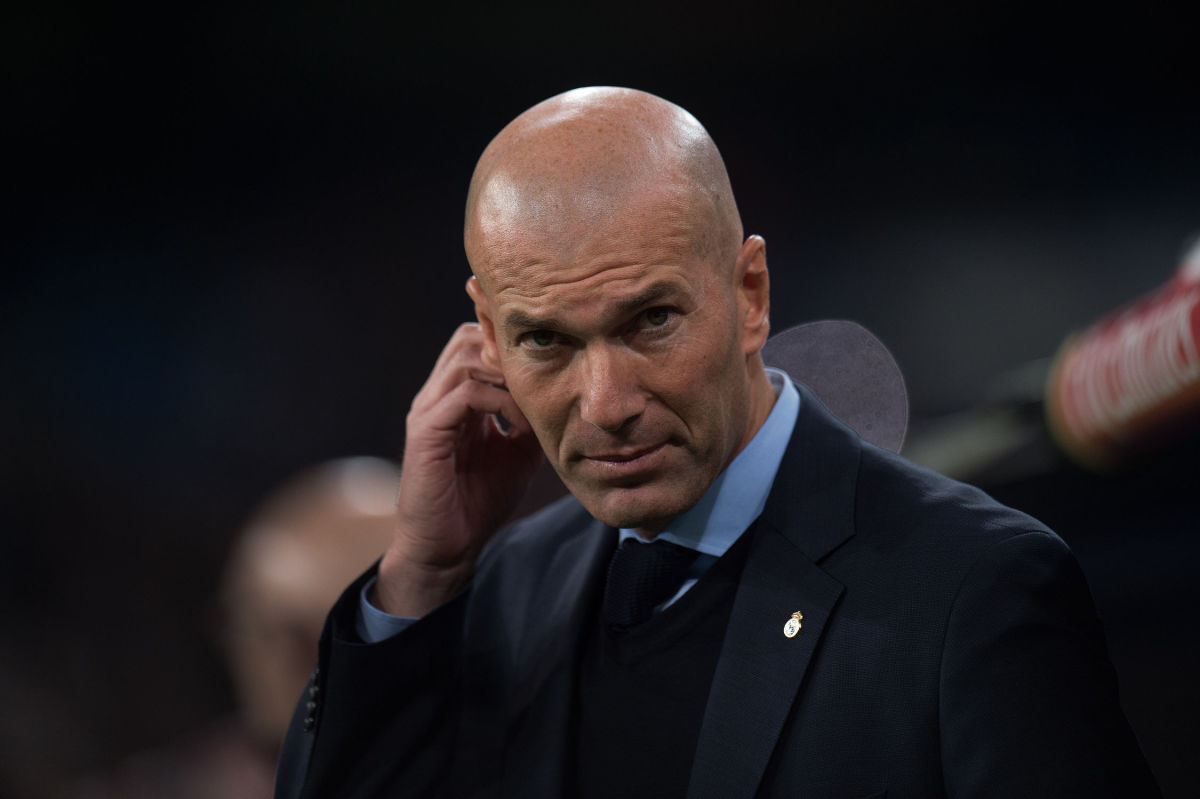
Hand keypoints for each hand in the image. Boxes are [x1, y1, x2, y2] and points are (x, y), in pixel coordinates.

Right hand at [375, 323, 543, 616]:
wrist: (447, 548)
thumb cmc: (478, 503)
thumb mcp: (517, 453)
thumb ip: (530, 420)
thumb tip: (562, 396)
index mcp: (454, 399)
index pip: (476, 343)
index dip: (509, 345)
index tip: (550, 364)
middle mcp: (436, 397)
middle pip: (468, 338)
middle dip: (508, 350)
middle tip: (543, 376)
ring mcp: (428, 411)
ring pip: (466, 357)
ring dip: (507, 374)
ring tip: (534, 399)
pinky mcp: (426, 432)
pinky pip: (465, 393)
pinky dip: (500, 400)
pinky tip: (519, 424)